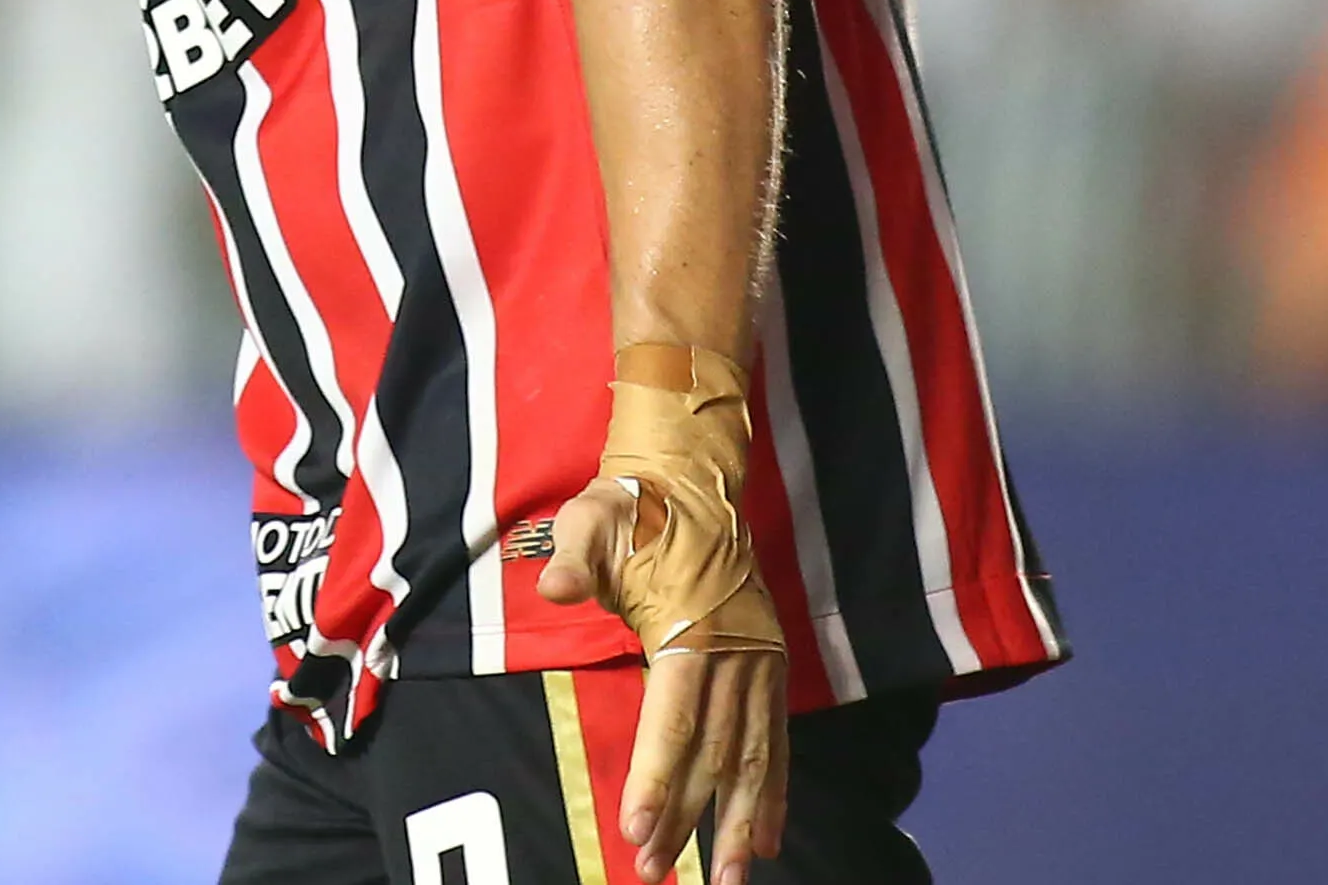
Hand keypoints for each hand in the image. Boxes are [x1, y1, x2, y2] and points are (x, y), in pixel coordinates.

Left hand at [539, 470, 789, 884]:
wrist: (693, 481)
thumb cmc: (631, 507)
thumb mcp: (591, 519)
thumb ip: (575, 556)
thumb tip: (553, 586)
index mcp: (692, 628)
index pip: (673, 718)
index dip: (657, 776)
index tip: (637, 827)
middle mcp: (734, 655)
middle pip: (711, 752)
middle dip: (686, 817)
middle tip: (657, 870)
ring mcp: (758, 663)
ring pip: (751, 758)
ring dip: (737, 822)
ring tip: (725, 879)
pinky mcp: (768, 666)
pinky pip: (774, 741)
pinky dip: (773, 792)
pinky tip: (763, 839)